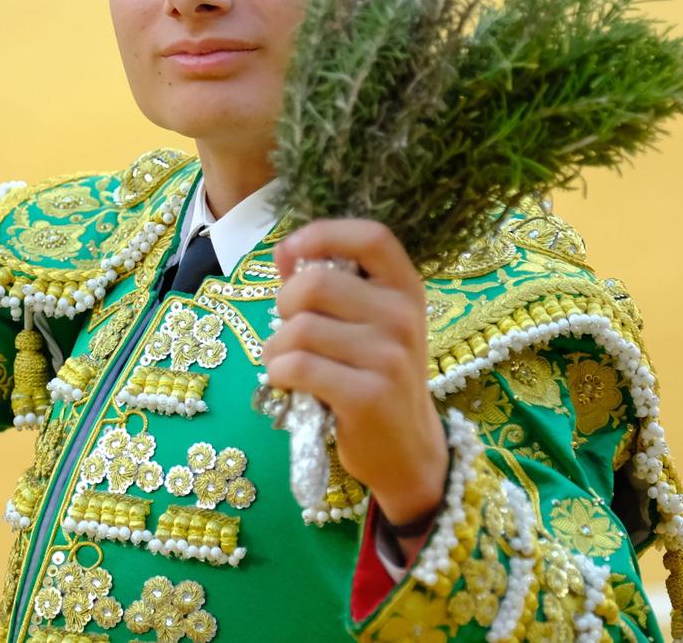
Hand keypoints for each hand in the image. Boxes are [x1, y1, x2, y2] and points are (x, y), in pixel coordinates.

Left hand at [265, 219, 448, 529]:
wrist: (408, 449)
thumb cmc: (375, 376)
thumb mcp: (368, 324)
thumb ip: (329, 286)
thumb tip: (282, 252)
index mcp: (405, 289)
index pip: (371, 237)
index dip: (324, 234)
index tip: (290, 250)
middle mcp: (403, 316)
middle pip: (315, 283)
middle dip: (284, 304)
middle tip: (289, 328)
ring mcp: (389, 357)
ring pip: (299, 329)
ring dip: (275, 347)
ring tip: (286, 362)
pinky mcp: (368, 395)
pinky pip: (297, 366)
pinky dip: (278, 374)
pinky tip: (288, 384)